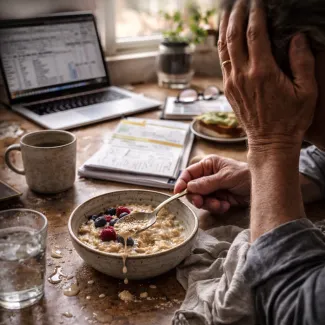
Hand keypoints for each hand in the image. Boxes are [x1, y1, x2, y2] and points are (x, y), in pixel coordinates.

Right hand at [174, 155, 249, 213]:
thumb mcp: (226, 177)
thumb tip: (189, 187)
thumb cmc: (246, 175)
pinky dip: (217, 208)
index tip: (178, 192)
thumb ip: (207, 183)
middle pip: (192, 189)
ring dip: (209, 204)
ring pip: (201, 199)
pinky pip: (211, 206)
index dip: (182, 182)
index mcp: (208, 165)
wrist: (262, 187)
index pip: (189, 173)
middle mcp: (208, 176)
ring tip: (220, 204)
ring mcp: (213, 189)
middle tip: (201, 202)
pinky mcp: (219, 199)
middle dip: (197, 197)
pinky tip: (226, 205)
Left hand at [218, 0, 317, 150]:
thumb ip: (303, 62)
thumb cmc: (290, 119)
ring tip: (227, 13)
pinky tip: (225, 38)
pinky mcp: (228, 90)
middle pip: (234, 37)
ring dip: (224, 28)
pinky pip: (222, 63)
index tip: (256, 2)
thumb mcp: (306, 91)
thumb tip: (297, 37)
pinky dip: (222, 46)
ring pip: (223, 49)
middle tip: (239, 2)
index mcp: (262, 72)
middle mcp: (242, 75)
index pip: (255, 34)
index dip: (255, 14)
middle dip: (236, 16)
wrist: (269, 142)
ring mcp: (232, 83)